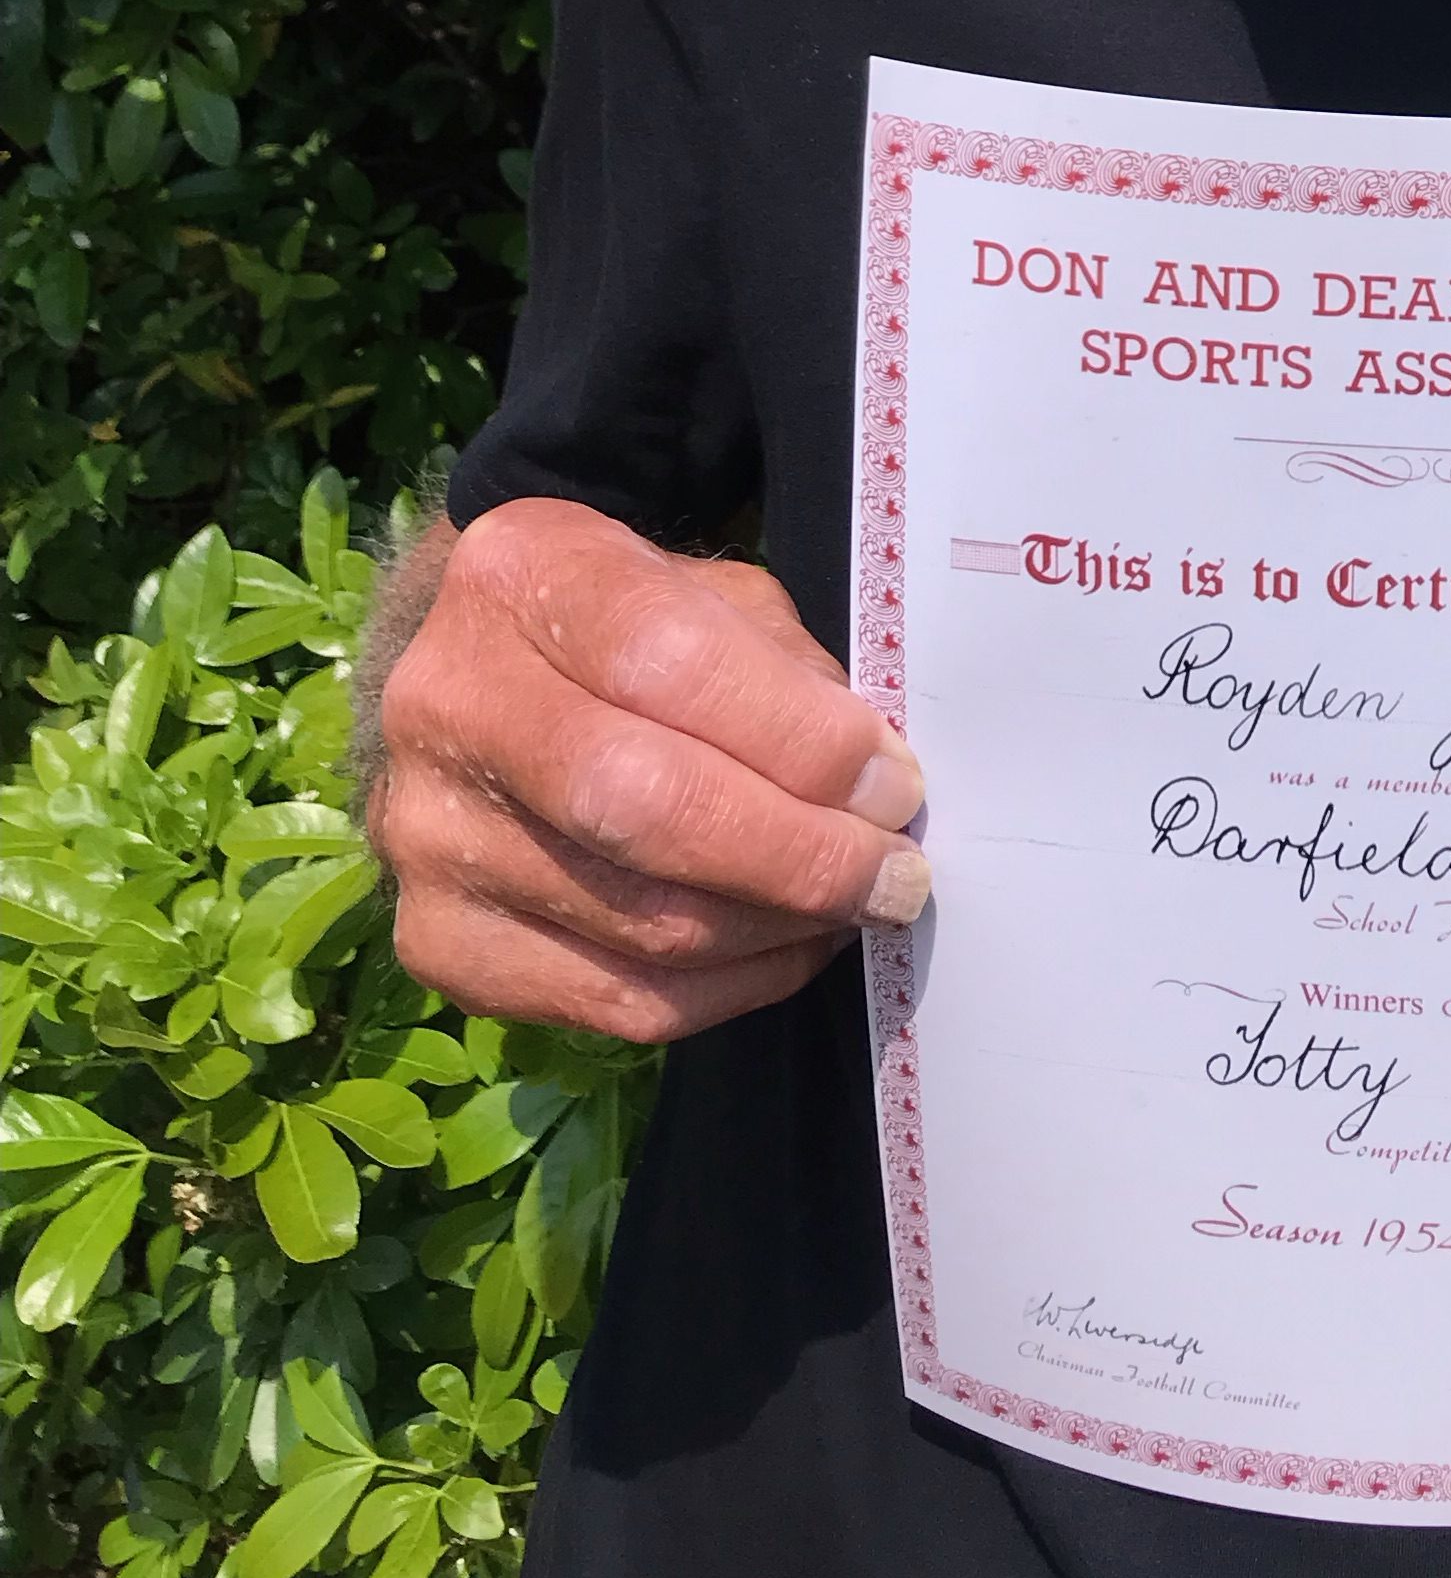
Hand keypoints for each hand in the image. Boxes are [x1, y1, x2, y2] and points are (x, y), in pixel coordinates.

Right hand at [365, 499, 928, 1045]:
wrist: (481, 684)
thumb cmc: (628, 628)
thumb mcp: (707, 593)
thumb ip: (784, 673)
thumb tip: (872, 787)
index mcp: (522, 574)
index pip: (668, 662)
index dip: (798, 738)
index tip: (893, 783)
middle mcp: (449, 703)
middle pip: (641, 804)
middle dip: (799, 854)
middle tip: (894, 874)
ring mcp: (428, 836)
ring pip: (641, 921)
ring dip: (779, 928)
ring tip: (852, 907)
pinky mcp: (438, 944)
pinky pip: (615, 1002)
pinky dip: (729, 988)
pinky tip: (783, 947)